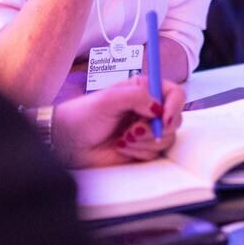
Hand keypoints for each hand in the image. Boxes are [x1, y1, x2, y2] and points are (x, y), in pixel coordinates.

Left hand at [50, 76, 184, 167]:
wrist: (68, 143)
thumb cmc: (83, 116)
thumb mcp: (108, 99)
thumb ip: (137, 96)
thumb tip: (158, 108)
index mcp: (144, 91)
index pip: (175, 94)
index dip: (175, 105)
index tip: (164, 117)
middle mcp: (149, 110)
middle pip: (175, 118)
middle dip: (157, 128)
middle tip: (134, 131)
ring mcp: (147, 130)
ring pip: (166, 138)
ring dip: (145, 141)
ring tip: (123, 139)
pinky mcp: (143, 149)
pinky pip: (155, 153)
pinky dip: (139, 152)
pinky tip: (121, 147)